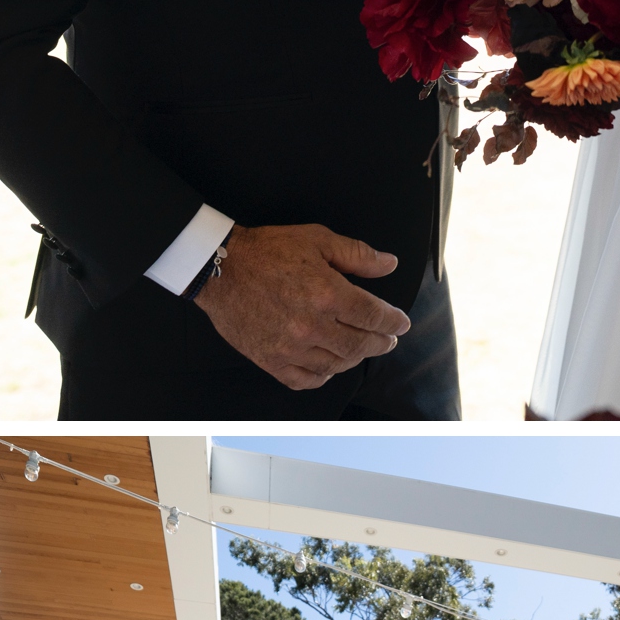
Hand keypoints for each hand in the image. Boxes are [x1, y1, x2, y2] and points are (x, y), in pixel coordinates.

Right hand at [192, 224, 407, 392]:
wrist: (220, 268)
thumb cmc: (265, 251)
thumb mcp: (316, 239)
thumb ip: (357, 254)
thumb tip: (388, 264)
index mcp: (327, 294)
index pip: (374, 316)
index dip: (393, 322)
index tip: (400, 324)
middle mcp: (311, 325)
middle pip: (360, 344)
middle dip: (380, 343)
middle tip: (387, 340)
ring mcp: (290, 347)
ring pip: (336, 364)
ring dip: (354, 359)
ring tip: (359, 350)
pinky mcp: (270, 360)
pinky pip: (305, 380)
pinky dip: (322, 376)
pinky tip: (328, 367)